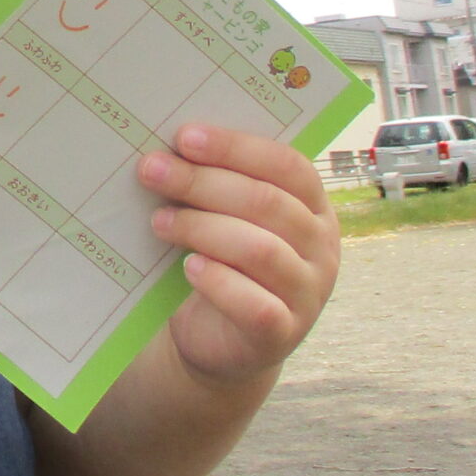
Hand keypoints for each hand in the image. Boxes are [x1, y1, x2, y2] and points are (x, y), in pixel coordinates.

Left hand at [140, 124, 338, 388]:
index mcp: (313, 206)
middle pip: (267, 202)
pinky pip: (256, 306)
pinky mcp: (283, 334)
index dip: (236, 148)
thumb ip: (216, 185)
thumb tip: (168, 148)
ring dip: (202, 228)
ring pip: (260, 250)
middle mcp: (322, 247)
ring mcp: (308, 293)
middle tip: (152, 170)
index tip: (184, 136)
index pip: (288, 165)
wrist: (220, 338)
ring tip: (160, 220)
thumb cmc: (223, 261)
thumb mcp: (227, 218)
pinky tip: (190, 267)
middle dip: (203, 182)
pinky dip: (219, 282)